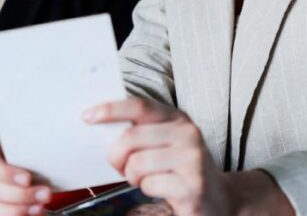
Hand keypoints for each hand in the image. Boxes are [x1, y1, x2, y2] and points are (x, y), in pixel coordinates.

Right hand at [0, 130, 52, 215]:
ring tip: (40, 207)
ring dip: (18, 209)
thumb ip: (37, 137)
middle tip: (45, 193)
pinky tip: (33, 212)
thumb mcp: (33, 136)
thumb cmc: (31, 147)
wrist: (36, 160)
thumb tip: (53, 135)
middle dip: (21, 194)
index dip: (6, 173)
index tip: (27, 179)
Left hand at [84, 98, 231, 215]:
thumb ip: (142, 130)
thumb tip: (100, 123)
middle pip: (131, 137)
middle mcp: (188, 134)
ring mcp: (192, 160)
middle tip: (121, 166)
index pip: (140, 106)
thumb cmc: (181, 168)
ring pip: (137, 163)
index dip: (111, 109)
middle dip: (117, 155)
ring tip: (144, 179)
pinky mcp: (192, 186)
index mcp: (178, 118)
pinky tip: (160, 189)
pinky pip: (150, 184)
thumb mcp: (166, 141)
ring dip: (132, 176)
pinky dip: (147, 189)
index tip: (87, 116)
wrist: (219, 199)